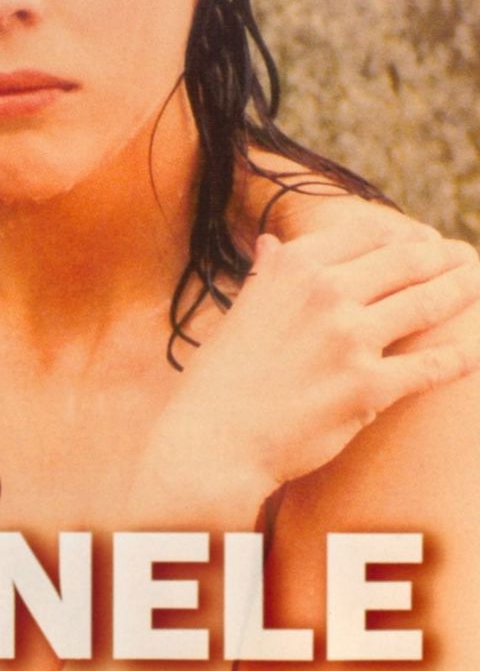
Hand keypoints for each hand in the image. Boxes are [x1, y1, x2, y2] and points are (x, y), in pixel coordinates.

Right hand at [128, 222, 479, 527]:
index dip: (403, 234)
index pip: (367, 233)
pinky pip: (430, 365)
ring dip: (463, 289)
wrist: (215, 437)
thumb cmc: (224, 375)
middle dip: (443, 256)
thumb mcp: (242, 308)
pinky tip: (478, 348)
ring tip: (477, 282)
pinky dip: (463, 355)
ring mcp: (349, 338)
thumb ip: (267, 272)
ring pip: (426, 303)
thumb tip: (273, 242)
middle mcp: (325, 292)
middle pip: (406, 261)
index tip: (422, 240)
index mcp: (294, 266)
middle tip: (465, 256)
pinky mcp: (368, 387)